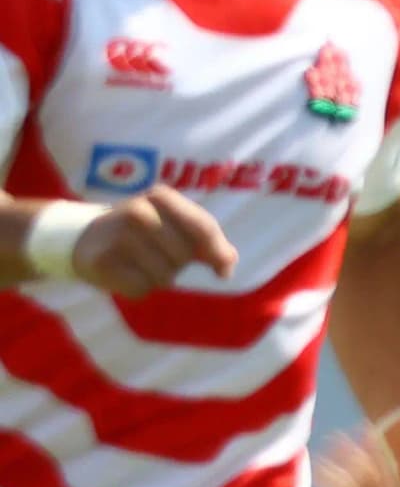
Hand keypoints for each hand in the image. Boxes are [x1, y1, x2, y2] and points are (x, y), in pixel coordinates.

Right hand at [69, 189, 237, 295]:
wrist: (84, 238)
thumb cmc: (143, 234)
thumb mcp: (175, 226)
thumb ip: (208, 241)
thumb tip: (228, 264)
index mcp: (161, 197)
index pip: (204, 227)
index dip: (218, 252)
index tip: (223, 271)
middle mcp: (138, 211)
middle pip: (185, 256)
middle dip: (179, 264)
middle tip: (157, 254)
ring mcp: (116, 235)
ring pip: (165, 275)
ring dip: (158, 278)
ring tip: (139, 262)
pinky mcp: (102, 261)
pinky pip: (142, 288)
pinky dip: (139, 288)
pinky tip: (125, 272)